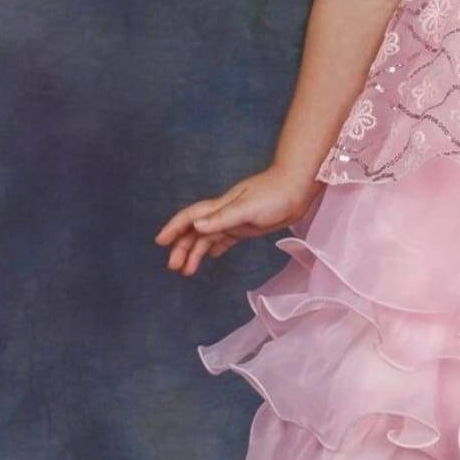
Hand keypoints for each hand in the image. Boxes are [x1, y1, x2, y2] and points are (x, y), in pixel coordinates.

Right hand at [155, 167, 322, 276]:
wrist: (298, 188)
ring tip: (187, 271)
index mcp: (221, 207)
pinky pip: (226, 239)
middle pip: (196, 231)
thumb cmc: (275, 195)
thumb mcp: (248, 208)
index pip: (191, 217)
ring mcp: (236, 220)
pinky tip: (210, 256)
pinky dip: (215, 248)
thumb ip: (222, 218)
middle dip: (182, 247)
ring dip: (196, 252)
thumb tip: (196, 226)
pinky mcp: (248, 226)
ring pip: (209, 238)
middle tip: (173, 266)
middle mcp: (224, 214)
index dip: (174, 228)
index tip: (160, 242)